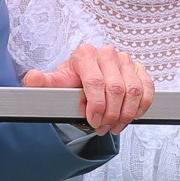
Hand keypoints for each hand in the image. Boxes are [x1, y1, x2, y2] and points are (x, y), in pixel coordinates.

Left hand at [23, 44, 153, 133]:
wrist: (85, 78)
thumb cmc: (72, 81)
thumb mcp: (56, 83)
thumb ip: (42, 82)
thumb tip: (32, 79)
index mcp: (85, 54)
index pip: (95, 82)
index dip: (96, 106)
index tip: (93, 121)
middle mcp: (107, 53)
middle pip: (116, 88)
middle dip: (111, 114)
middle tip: (104, 127)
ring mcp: (125, 60)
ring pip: (134, 91)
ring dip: (126, 114)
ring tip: (115, 125)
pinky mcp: (139, 69)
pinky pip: (148, 89)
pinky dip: (142, 106)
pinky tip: (131, 116)